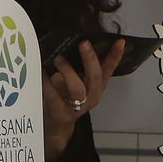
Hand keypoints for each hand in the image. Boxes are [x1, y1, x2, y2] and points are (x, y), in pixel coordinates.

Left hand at [41, 38, 124, 161]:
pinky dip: (47, 83)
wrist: (56, 123)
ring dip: (68, 71)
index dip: (115, 56)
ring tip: (58, 59)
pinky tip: (42, 72)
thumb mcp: (77, 78)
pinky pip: (54, 97)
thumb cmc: (65, 95)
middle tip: (84, 43)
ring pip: (78, 89)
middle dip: (90, 59)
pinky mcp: (61, 114)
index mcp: (97, 86)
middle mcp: (91, 96)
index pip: (109, 69)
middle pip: (95, 77)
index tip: (120, 42)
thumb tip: (75, 39)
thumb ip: (79, 64)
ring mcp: (78, 107)